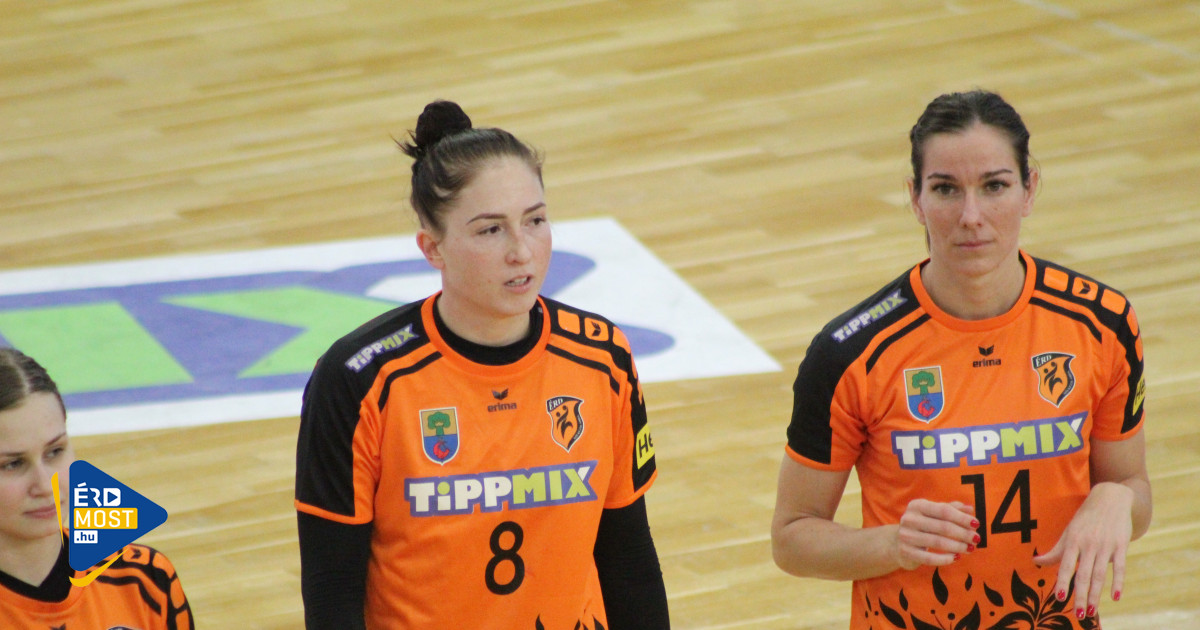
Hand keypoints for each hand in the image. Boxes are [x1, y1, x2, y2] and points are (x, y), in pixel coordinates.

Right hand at [891, 499, 978, 570]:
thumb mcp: (934, 514)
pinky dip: (945, 559)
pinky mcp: (906, 552)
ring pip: (937, 542)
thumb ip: (951, 509)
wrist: (898, 543)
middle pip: (942, 527)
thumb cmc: (922, 526)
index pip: (944, 510)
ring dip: (957, 546)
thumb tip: (970, 509)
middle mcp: (909, 519)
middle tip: (977, 539)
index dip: (961, 518)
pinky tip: (956, 558)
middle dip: (963, 533)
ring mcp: (906, 536)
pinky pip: (929, 558)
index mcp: (917, 505)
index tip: (976, 524)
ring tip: (970, 549)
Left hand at [1034, 482, 1134, 620]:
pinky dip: (1118, 582)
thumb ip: (1056, 551)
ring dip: (1096, 594)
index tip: (1059, 597)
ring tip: (1092, 611)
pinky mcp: (1121, 545)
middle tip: (1079, 614)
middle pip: (1083, 574)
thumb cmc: (1085, 518)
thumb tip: (1036, 562)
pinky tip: (1115, 597)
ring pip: (1100, 574)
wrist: (1111, 498)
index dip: (1062, 581)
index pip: (1065, 565)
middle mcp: (1088, 544)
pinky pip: (1119, 567)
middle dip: (1080, 595)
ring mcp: (1106, 545)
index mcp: (1073, 540)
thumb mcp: (1069, 531)